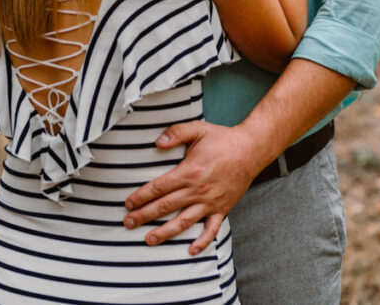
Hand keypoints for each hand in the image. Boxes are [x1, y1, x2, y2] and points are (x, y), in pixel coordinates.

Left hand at [123, 120, 266, 254]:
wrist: (251, 149)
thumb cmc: (223, 139)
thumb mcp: (199, 129)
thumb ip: (177, 133)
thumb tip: (157, 142)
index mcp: (189, 171)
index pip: (159, 187)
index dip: (141, 196)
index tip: (128, 203)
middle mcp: (198, 190)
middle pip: (165, 206)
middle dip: (144, 216)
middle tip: (128, 223)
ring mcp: (210, 202)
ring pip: (183, 221)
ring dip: (164, 232)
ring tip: (148, 239)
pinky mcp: (222, 208)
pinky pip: (211, 229)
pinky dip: (202, 241)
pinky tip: (191, 250)